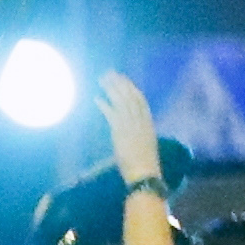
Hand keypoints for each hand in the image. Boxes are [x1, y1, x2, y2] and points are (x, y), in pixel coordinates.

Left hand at [97, 73, 160, 188]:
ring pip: (121, 101)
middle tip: (110, 73)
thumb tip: (131, 127)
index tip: (123, 78)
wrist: (144, 172)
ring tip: (102, 79)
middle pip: (130, 96)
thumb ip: (138, 131)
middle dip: (120, 83)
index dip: (131, 87)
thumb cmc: (144, 162)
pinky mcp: (121, 131)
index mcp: (148, 121)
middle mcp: (140, 119)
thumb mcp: (144, 142)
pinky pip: (111, 114)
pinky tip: (96, 98)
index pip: (140, 99)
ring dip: (111, 89)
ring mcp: (131, 124)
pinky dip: (104, 105)